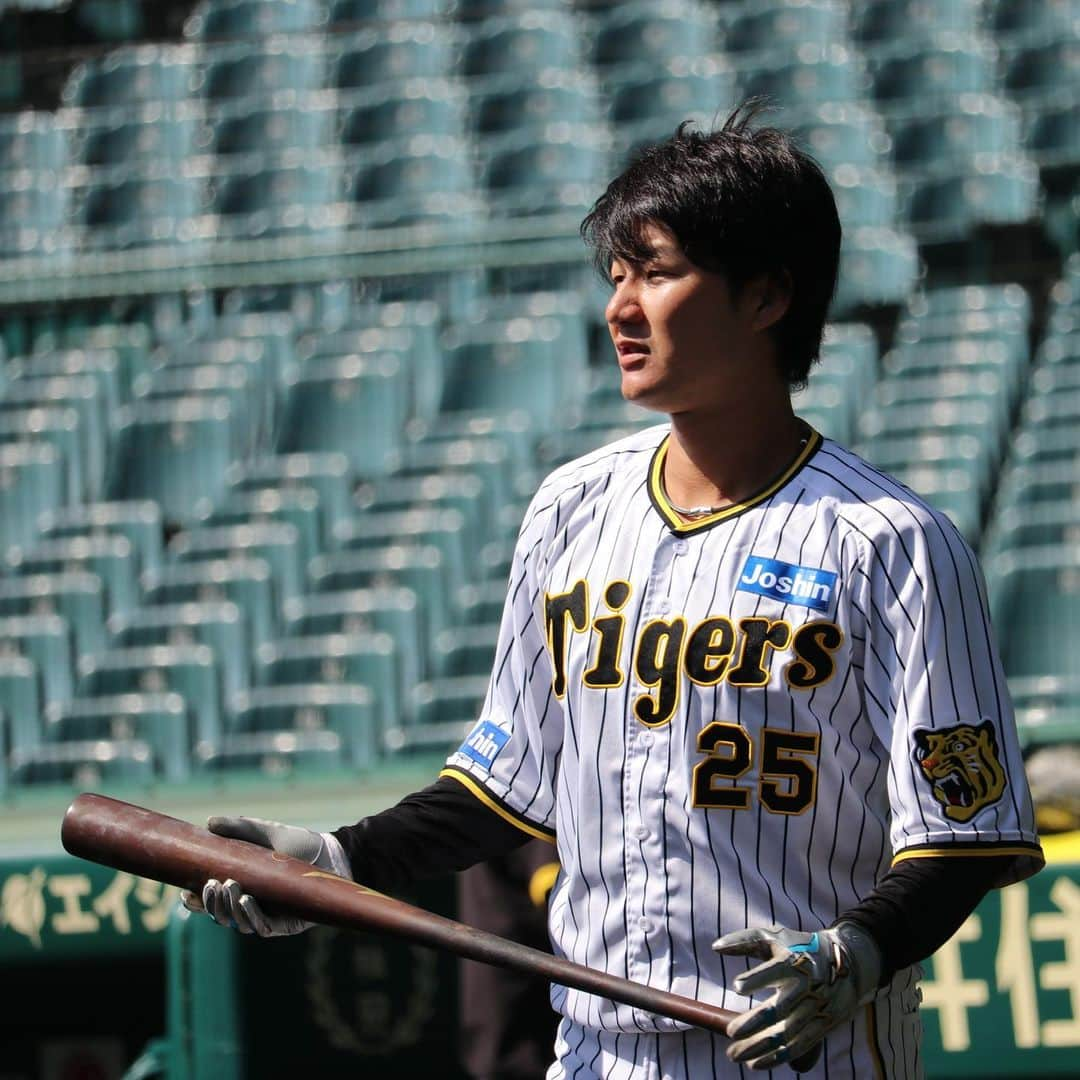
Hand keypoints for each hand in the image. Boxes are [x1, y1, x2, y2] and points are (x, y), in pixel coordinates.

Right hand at [180, 815, 348, 937]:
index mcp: (241, 886)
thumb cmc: (296, 844)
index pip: (211, 900)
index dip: (196, 901)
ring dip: (227, 909)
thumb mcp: (265, 832)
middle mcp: (250, 904)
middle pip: (220, 915)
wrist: (330, 854)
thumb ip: (238, 827)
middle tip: (211, 885)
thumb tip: (208, 822)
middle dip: (210, 904)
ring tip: (228, 888)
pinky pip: (261, 928)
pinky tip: (245, 901)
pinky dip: (250, 917)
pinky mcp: (284, 925)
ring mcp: (266, 916)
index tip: (184, 893)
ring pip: (237, 923)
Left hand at [711, 921, 880, 1070]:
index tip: (736, 986)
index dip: (757, 979)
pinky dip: (777, 1058)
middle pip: (779, 1010)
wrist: (849, 962)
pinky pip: (799, 1047)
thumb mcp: (775, 937)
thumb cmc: (801, 947)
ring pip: (786, 1034)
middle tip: (730, 1033)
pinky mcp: (823, 1026)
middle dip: (753, 1023)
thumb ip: (745, 941)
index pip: (775, 971)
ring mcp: (815, 1009)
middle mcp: (807, 987)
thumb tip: (715, 947)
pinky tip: (755, 1064)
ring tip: (734, 1055)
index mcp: (795, 962)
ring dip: (759, 1047)